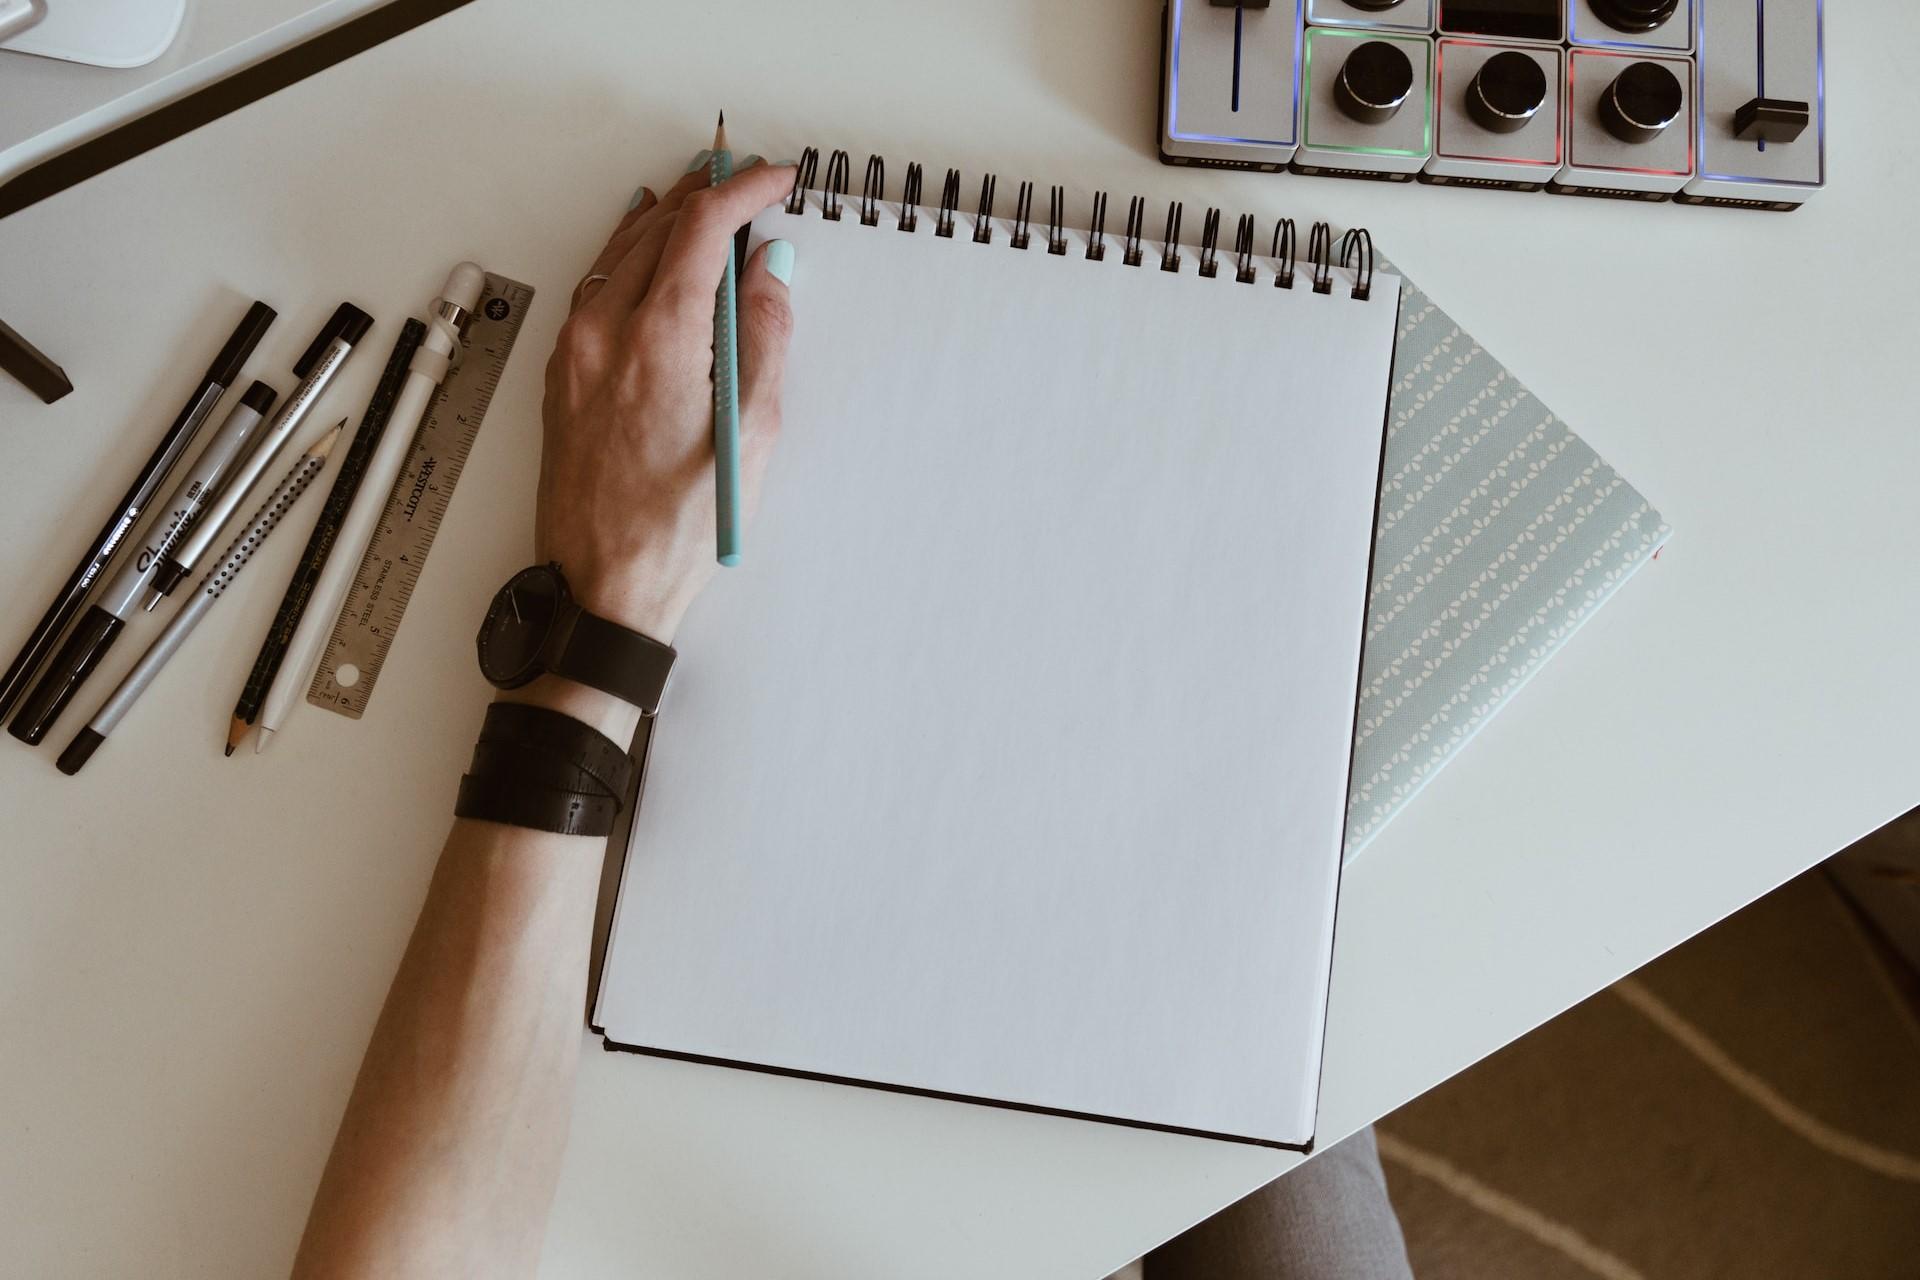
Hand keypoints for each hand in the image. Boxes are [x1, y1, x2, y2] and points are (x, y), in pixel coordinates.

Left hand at [538, 157, 797, 644]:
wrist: (603, 587)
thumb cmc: (678, 528)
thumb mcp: (752, 433)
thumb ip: (765, 339)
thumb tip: (770, 273)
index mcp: (658, 340)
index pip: (701, 228)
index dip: (744, 191)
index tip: (775, 179)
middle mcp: (605, 334)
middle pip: (656, 228)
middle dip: (705, 193)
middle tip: (746, 179)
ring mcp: (575, 353)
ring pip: (619, 253)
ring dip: (664, 218)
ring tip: (702, 199)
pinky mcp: (562, 375)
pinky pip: (594, 287)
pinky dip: (627, 254)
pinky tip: (643, 249)